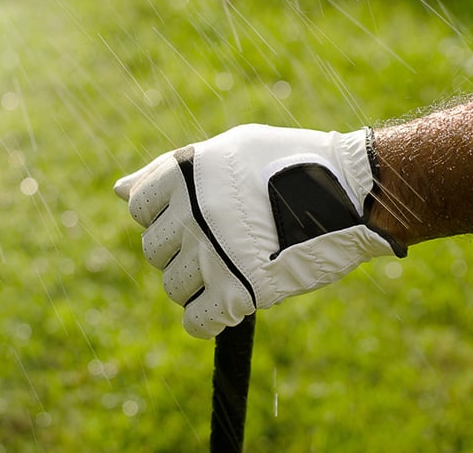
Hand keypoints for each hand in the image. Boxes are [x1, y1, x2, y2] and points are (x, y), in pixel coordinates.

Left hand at [115, 124, 403, 337]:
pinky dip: (210, 319)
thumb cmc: (287, 163)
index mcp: (186, 175)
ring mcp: (214, 253)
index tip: (198, 215)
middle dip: (182, 249)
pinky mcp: (239, 291)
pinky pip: (196, 322)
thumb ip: (167, 170)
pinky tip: (232, 301)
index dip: (167, 215)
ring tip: (233, 266)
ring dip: (199, 283)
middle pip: (155, 250)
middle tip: (222, 241)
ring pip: (174, 286)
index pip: (140, 208)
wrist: (353, 190)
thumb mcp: (227, 150)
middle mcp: (193, 213)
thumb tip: (119, 191)